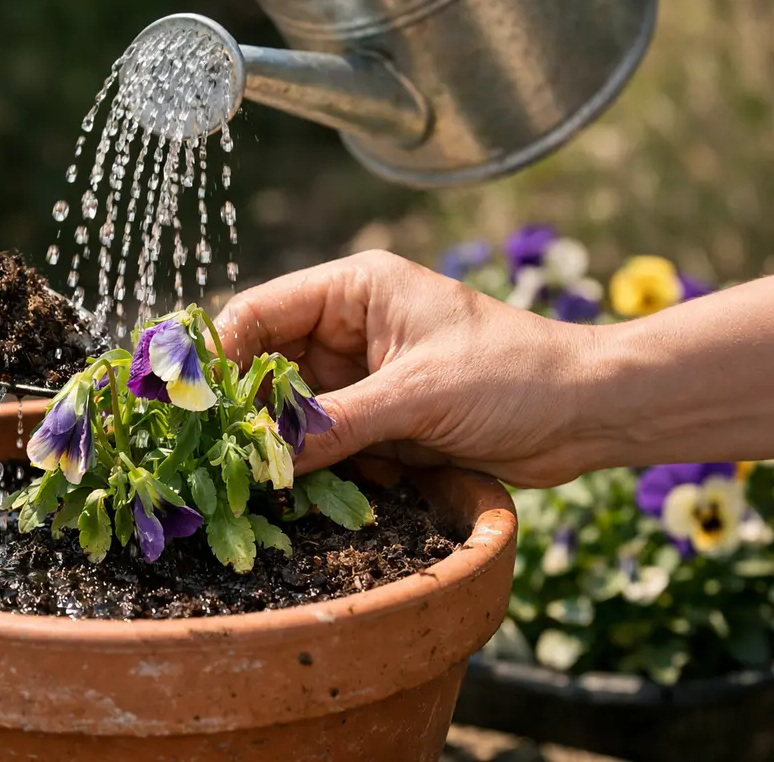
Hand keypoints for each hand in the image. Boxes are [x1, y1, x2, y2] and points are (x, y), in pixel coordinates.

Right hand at [215, 250, 600, 487]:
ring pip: (292, 409)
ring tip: (251, 477)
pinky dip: (313, 465)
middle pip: (268, 364)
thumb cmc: (515, 376)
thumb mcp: (421, 395)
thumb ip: (340, 423)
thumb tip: (266, 457)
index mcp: (355, 291)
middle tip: (214, 452)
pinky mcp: (379, 417)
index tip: (191, 403)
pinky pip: (324, 440)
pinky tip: (300, 489)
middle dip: (248, 409)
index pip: (261, 311)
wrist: (587, 413)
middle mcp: (349, 328)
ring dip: (280, 444)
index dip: (221, 354)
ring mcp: (362, 375)